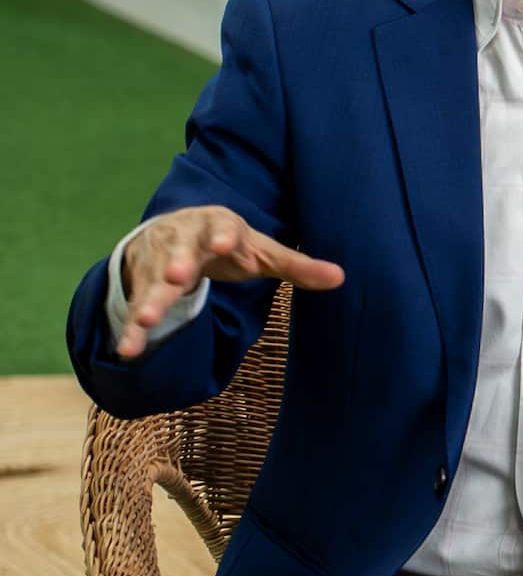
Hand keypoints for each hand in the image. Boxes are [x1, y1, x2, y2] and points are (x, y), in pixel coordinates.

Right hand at [118, 205, 344, 358]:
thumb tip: (341, 278)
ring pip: (153, 282)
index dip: (224, 234)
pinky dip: (131, 329)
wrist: (173, 231)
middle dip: (177, 262)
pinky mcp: (142, 286)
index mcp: (219, 226)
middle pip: (180, 250)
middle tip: (176, 275)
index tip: (227, 241)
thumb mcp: (263, 252)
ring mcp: (159, 264)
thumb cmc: (229, 243)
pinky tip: (127, 349)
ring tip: (145, 320)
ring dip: (148, 300)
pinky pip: (136, 307)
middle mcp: (184, 241)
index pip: (222, 226)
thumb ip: (297, 266)